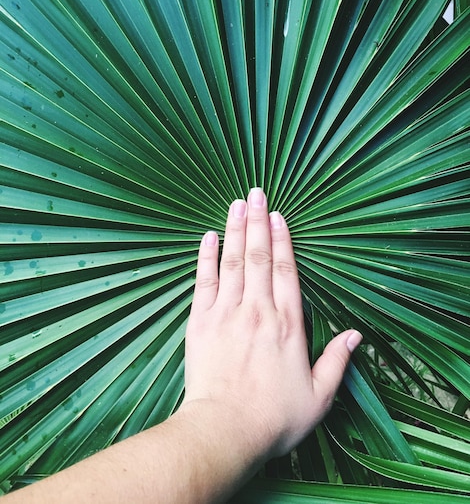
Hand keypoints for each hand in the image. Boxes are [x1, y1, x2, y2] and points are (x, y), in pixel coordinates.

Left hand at [182, 188, 361, 460]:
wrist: (224, 431)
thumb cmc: (273, 418)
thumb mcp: (319, 396)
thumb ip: (337, 361)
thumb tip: (356, 335)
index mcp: (287, 324)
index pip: (286, 270)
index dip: (283, 240)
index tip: (278, 215)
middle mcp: (257, 310)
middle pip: (259, 256)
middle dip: (257, 221)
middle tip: (256, 192)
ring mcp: (226, 313)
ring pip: (233, 261)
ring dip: (234, 230)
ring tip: (236, 203)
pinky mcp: (200, 322)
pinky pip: (203, 281)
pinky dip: (206, 257)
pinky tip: (208, 237)